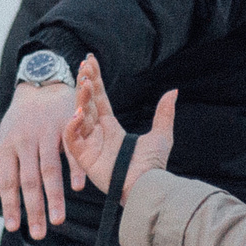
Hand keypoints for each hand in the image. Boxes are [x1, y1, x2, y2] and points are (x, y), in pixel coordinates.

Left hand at [0, 79, 76, 237]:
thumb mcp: (9, 137)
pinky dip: (74, 171)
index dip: (11, 206)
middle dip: (34, 210)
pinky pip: (70, 151)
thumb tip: (8, 199)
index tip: (14, 228)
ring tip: (58, 220)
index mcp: (8, 146)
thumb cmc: (23, 118)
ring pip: (49, 170)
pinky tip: (77, 189)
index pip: (8, 181)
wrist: (40, 83)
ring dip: (54, 198)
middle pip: (29, 181)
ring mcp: (45, 132)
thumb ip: (11, 164)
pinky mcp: (65, 124)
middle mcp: (25, 141)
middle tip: (38, 234)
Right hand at [62, 56, 175, 199]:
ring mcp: (90, 146)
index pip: (100, 100)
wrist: (147, 184)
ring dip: (80, 99)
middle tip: (84, 65)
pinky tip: (79, 112)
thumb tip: (173, 91)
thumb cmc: (154, 165)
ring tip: (85, 82)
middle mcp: (98, 135)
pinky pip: (72, 139)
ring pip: (78, 116)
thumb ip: (163, 113)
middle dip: (85, 84)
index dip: (95, 80)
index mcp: (112, 129)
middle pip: (87, 104)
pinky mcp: (84, 159)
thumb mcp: (161, 135)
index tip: (90, 61)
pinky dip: (72, 126)